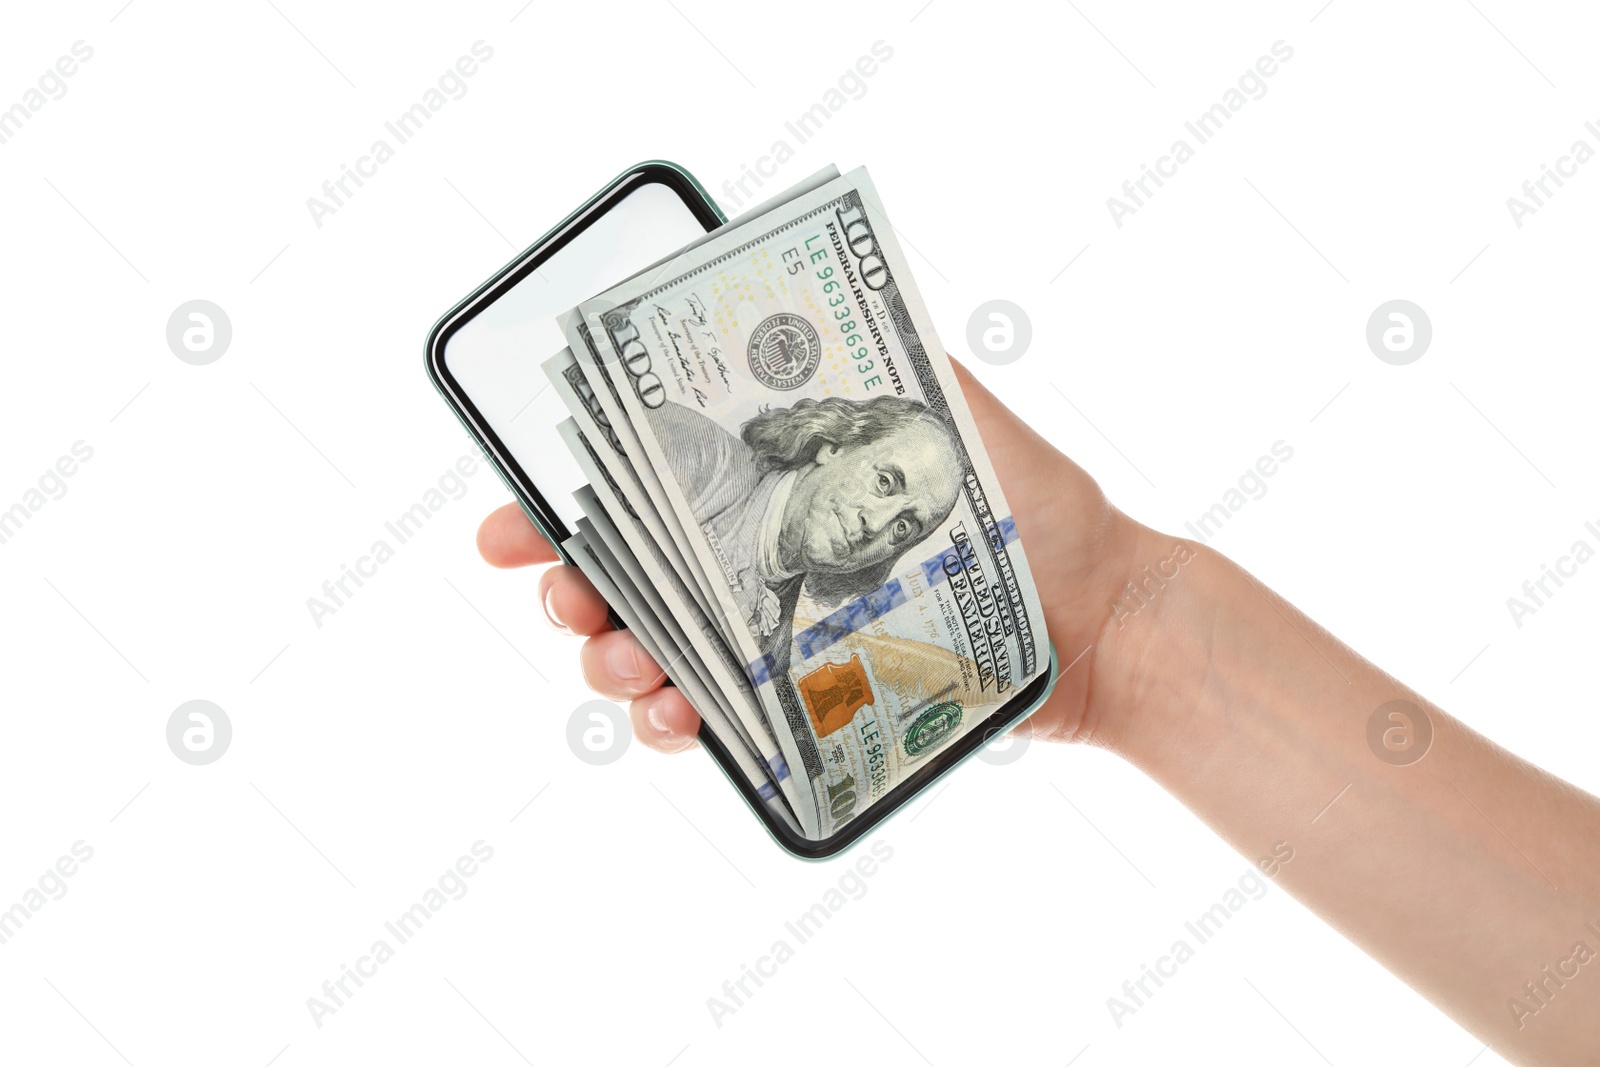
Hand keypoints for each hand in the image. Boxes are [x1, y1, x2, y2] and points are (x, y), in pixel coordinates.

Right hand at [475, 358, 1150, 753]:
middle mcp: (766, 556)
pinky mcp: (808, 700)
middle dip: (574, 590)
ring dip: (614, 660)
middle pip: (632, 575)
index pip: (649, 487)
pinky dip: (676, 723)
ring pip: (658, 651)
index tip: (509, 524)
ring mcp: (782, 633)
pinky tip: (673, 721)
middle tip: (568, 602)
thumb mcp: (954, 414)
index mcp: (780, 484)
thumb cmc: (1038, 510)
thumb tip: (795, 301)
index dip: (564, 506)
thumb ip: (881, 363)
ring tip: (626, 667)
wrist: (1103, 620)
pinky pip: (719, 720)